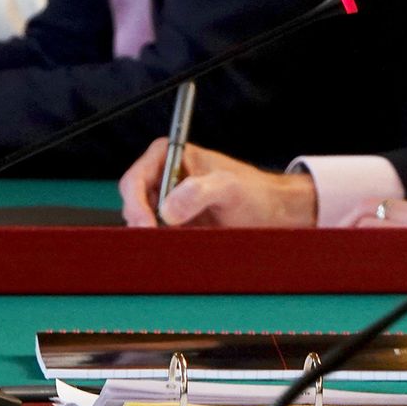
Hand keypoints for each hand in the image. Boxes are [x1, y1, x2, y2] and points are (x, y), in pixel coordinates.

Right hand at [118, 140, 317, 227]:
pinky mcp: (176, 225)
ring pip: (143, 223)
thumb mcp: (230, 187)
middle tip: (158, 240)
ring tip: (178, 241)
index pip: (135, 179)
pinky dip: (163, 245)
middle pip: (133, 204)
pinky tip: (179, 249)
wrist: (272, 213)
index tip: (146, 225)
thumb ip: (199, 191)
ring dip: (154, 236)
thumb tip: (169, 209)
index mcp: (170, 156)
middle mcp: (165, 178)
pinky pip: (158, 237)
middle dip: (142, 223)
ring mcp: (169, 202)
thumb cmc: (255, 192)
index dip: (135, 204)